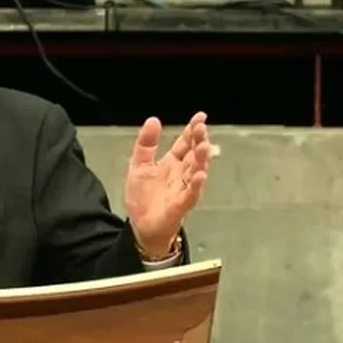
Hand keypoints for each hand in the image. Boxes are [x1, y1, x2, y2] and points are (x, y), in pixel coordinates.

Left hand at [124, 112, 211, 256]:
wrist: (140, 225)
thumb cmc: (143, 196)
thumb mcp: (139, 165)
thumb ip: (146, 144)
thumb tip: (153, 120)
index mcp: (172, 163)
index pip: (185, 143)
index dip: (192, 130)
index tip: (201, 116)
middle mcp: (182, 174)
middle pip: (193, 154)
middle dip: (199, 141)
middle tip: (202, 128)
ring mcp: (184, 189)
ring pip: (196, 171)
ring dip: (202, 159)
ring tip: (204, 146)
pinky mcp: (181, 204)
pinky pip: (191, 194)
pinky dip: (196, 184)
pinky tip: (200, 175)